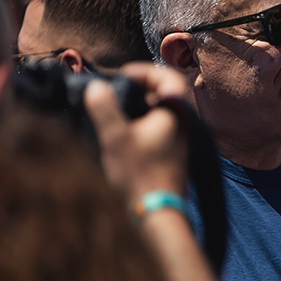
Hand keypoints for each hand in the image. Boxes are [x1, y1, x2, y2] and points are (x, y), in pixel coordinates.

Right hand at [84, 62, 190, 203]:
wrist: (158, 210)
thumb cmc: (140, 172)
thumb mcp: (116, 136)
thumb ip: (104, 108)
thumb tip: (96, 86)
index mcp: (177, 111)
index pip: (168, 76)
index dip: (145, 70)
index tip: (122, 75)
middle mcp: (185, 121)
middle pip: (163, 91)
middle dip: (137, 87)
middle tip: (114, 91)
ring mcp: (180, 137)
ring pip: (159, 110)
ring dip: (137, 105)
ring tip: (113, 110)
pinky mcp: (173, 151)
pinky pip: (158, 125)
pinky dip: (141, 121)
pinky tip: (122, 131)